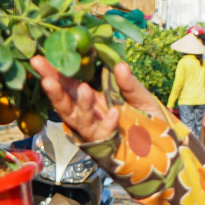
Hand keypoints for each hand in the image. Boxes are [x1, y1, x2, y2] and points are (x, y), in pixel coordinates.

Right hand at [29, 57, 164, 142]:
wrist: (164, 144)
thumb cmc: (146, 118)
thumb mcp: (138, 95)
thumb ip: (128, 83)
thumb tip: (119, 65)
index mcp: (91, 100)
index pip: (68, 84)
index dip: (54, 73)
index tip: (39, 59)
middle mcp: (89, 115)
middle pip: (65, 103)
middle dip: (55, 90)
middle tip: (47, 77)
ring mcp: (97, 131)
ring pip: (81, 120)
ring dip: (82, 105)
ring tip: (85, 89)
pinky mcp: (109, 144)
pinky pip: (104, 135)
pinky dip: (107, 124)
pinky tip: (113, 113)